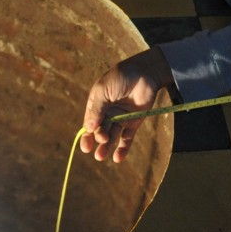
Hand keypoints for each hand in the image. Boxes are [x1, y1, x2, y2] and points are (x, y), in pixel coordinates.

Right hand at [81, 46, 173, 162]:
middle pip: (100, 131)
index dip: (86, 135)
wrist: (145, 73)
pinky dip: (122, 148)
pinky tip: (117, 158)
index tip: (85, 146)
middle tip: (102, 140)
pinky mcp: (134, 123)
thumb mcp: (103, 91)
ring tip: (101, 156)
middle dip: (98, 139)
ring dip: (106, 147)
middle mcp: (107, 113)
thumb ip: (97, 109)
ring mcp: (121, 118)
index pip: (89, 123)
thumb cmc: (121, 77)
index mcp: (97, 104)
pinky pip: (126, 138)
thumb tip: (88, 129)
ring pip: (111, 136)